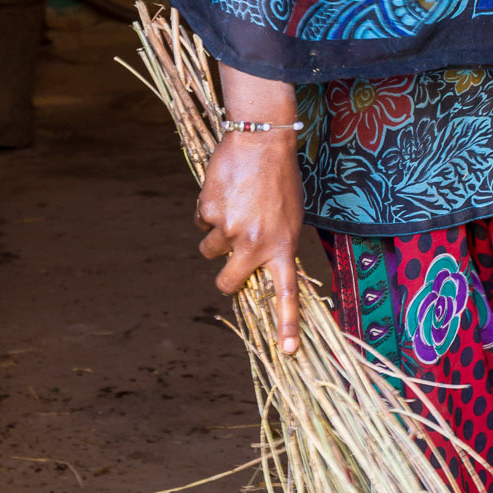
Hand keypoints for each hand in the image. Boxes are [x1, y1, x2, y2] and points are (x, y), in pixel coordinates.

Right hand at [195, 130, 304, 352]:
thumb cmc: (281, 178)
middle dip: (224, 278)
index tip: (290, 352)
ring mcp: (229, 229)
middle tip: (230, 258)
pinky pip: (201, 220)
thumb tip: (257, 267)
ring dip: (217, 233)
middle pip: (227, 282)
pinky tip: (225, 190)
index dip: (287, 324)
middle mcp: (255, 243)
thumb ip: (276, 244)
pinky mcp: (209, 211)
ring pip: (209, 248)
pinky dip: (209, 209)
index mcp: (282, 246)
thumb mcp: (291, 216)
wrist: (262, 140)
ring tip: (235, 204)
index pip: (286, 293)